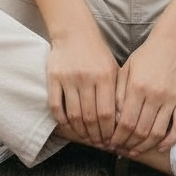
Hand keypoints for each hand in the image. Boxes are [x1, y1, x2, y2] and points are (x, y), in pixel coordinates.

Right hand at [47, 30, 118, 148]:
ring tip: (85, 137)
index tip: (110, 140)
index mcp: (105, 76)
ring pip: (73, 114)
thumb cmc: (97, 54)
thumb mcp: (113, 69)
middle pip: (90, 117)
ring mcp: (69, 78)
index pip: (107, 113)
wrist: (74, 32)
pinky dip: (62, 120)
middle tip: (98, 143)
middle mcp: (87, 78)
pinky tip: (68, 126)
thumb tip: (121, 122)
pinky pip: (56, 106)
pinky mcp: (54, 78)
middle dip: (95, 135)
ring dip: (80, 131)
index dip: (108, 131)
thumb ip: (117, 93)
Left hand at [111, 36, 175, 157]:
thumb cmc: (146, 55)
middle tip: (121, 150)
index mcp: (137, 86)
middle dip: (128, 144)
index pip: (126, 122)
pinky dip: (169, 141)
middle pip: (141, 131)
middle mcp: (154, 95)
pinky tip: (160, 147)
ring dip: (145, 146)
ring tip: (136, 151)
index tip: (111, 143)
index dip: (117, 137)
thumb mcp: (127, 69)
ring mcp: (171, 99)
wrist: (173, 43)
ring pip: (158, 133)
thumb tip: (113, 119)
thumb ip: (119, 93)